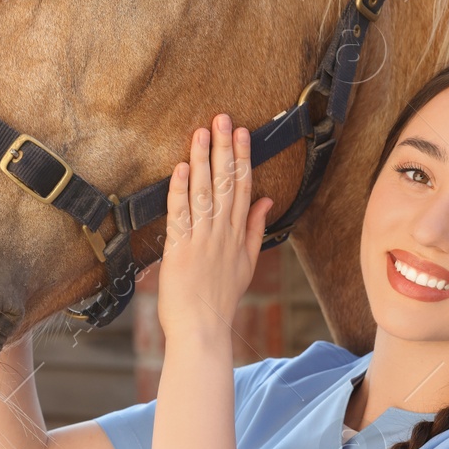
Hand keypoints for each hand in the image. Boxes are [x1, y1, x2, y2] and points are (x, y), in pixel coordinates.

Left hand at [158, 113, 273, 339]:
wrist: (202, 329)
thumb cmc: (219, 299)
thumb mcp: (246, 263)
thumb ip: (255, 228)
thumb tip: (268, 200)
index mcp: (237, 234)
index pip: (244, 188)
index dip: (242, 158)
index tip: (242, 132)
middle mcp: (222, 233)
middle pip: (226, 183)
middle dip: (224, 148)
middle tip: (223, 119)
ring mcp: (202, 240)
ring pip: (204, 192)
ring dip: (202, 160)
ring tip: (201, 132)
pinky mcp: (181, 250)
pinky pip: (181, 215)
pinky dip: (180, 190)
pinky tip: (180, 168)